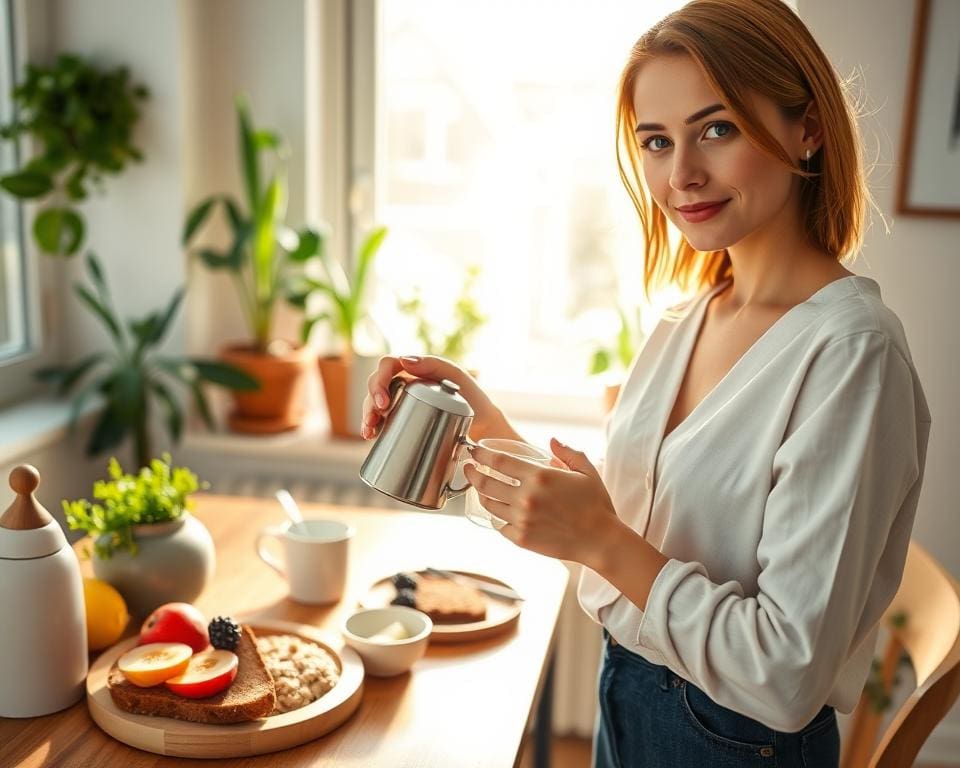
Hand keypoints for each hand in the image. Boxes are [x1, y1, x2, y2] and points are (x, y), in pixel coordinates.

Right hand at [360, 355, 510, 440]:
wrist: (481, 424)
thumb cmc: (471, 396)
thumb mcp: (457, 376)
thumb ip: (433, 364)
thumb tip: (404, 361)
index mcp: (414, 368)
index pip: (387, 366)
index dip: (379, 380)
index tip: (384, 402)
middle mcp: (405, 382)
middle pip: (377, 385)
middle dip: (370, 401)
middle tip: (376, 417)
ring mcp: (402, 401)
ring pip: (375, 403)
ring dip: (367, 415)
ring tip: (369, 431)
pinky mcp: (403, 418)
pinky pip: (382, 419)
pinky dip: (373, 426)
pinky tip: (371, 436)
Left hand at [463, 437, 619, 565]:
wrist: (600, 540)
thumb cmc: (596, 505)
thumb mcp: (586, 471)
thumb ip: (567, 453)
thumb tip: (551, 440)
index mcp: (539, 477)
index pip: (499, 461)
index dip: (481, 454)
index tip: (474, 451)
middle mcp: (526, 498)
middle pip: (486, 482)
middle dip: (471, 473)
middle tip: (468, 468)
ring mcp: (522, 520)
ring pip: (490, 505)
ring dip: (482, 494)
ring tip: (482, 489)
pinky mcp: (521, 539)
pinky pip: (500, 526)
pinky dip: (498, 518)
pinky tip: (500, 513)